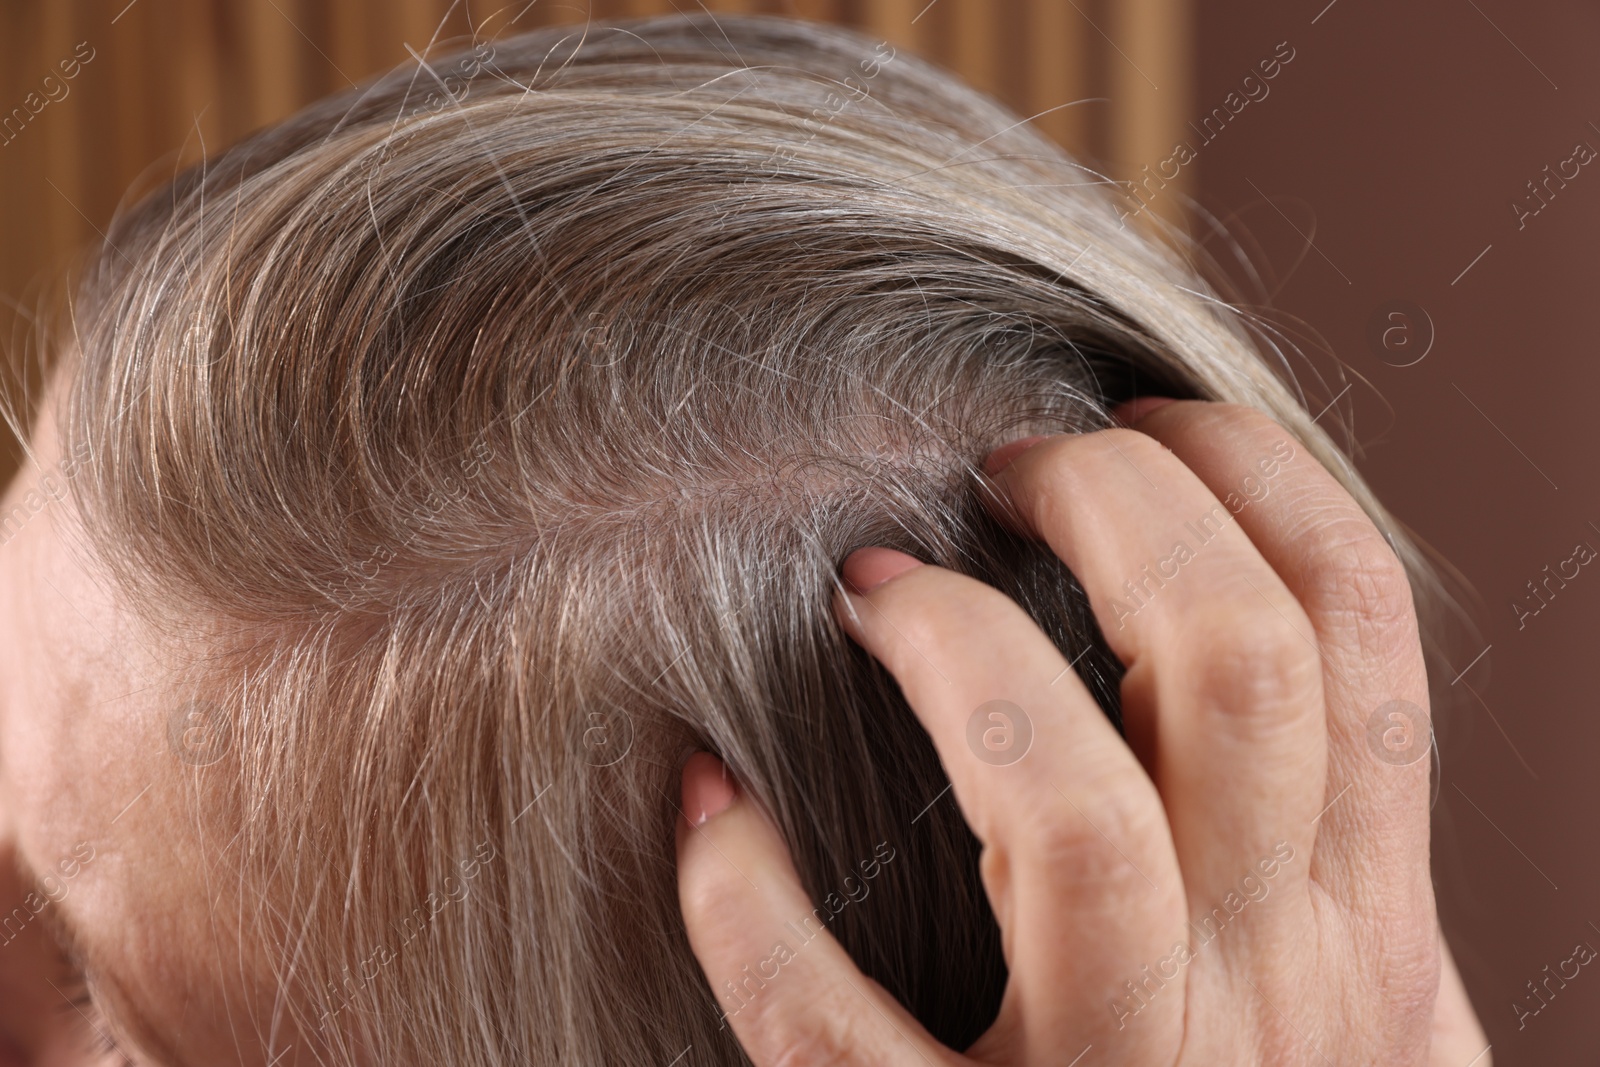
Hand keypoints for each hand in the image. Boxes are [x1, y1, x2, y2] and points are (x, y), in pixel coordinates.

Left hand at [674, 401, 1487, 1064]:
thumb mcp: (1355, 1005)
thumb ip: (1329, 862)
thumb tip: (1281, 658)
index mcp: (1365, 924)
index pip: (1357, 628)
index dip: (1255, 474)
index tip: (1138, 416)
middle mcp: (1270, 992)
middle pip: (1236, 667)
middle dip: (1117, 507)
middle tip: (1004, 468)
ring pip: (1073, 817)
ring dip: (958, 662)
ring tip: (873, 590)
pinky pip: (832, 1030)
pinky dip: (747, 902)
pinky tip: (708, 808)